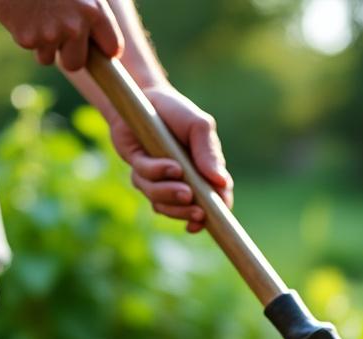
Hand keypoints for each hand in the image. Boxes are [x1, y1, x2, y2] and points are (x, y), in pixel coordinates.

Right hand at [0, 0, 122, 70]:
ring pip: (48, 57)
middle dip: (66, 55)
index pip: (112, 47)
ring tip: (37, 16)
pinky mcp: (28, 39)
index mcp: (94, 12)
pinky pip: (29, 47)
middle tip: (58, 36)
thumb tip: (108, 42)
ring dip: (42, 43)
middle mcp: (75, 27)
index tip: (98, 50)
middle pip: (76, 63)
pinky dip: (24, 34)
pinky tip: (23, 14)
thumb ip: (90, 9)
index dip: (102, 50)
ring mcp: (51, 35)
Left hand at [110, 86, 233, 233]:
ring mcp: (161, 181)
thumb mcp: (199, 127)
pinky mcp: (141, 175)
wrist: (144, 98)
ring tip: (182, 189)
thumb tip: (221, 182)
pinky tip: (167, 166)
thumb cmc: (177, 112)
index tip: (213, 217)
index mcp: (206, 173)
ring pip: (162, 202)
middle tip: (197, 211)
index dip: (216, 214)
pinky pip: (145, 185)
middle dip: (189, 213)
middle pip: (188, 211)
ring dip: (172, 197)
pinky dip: (156, 176)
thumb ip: (209, 153)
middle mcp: (185, 181)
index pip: (217, 200)